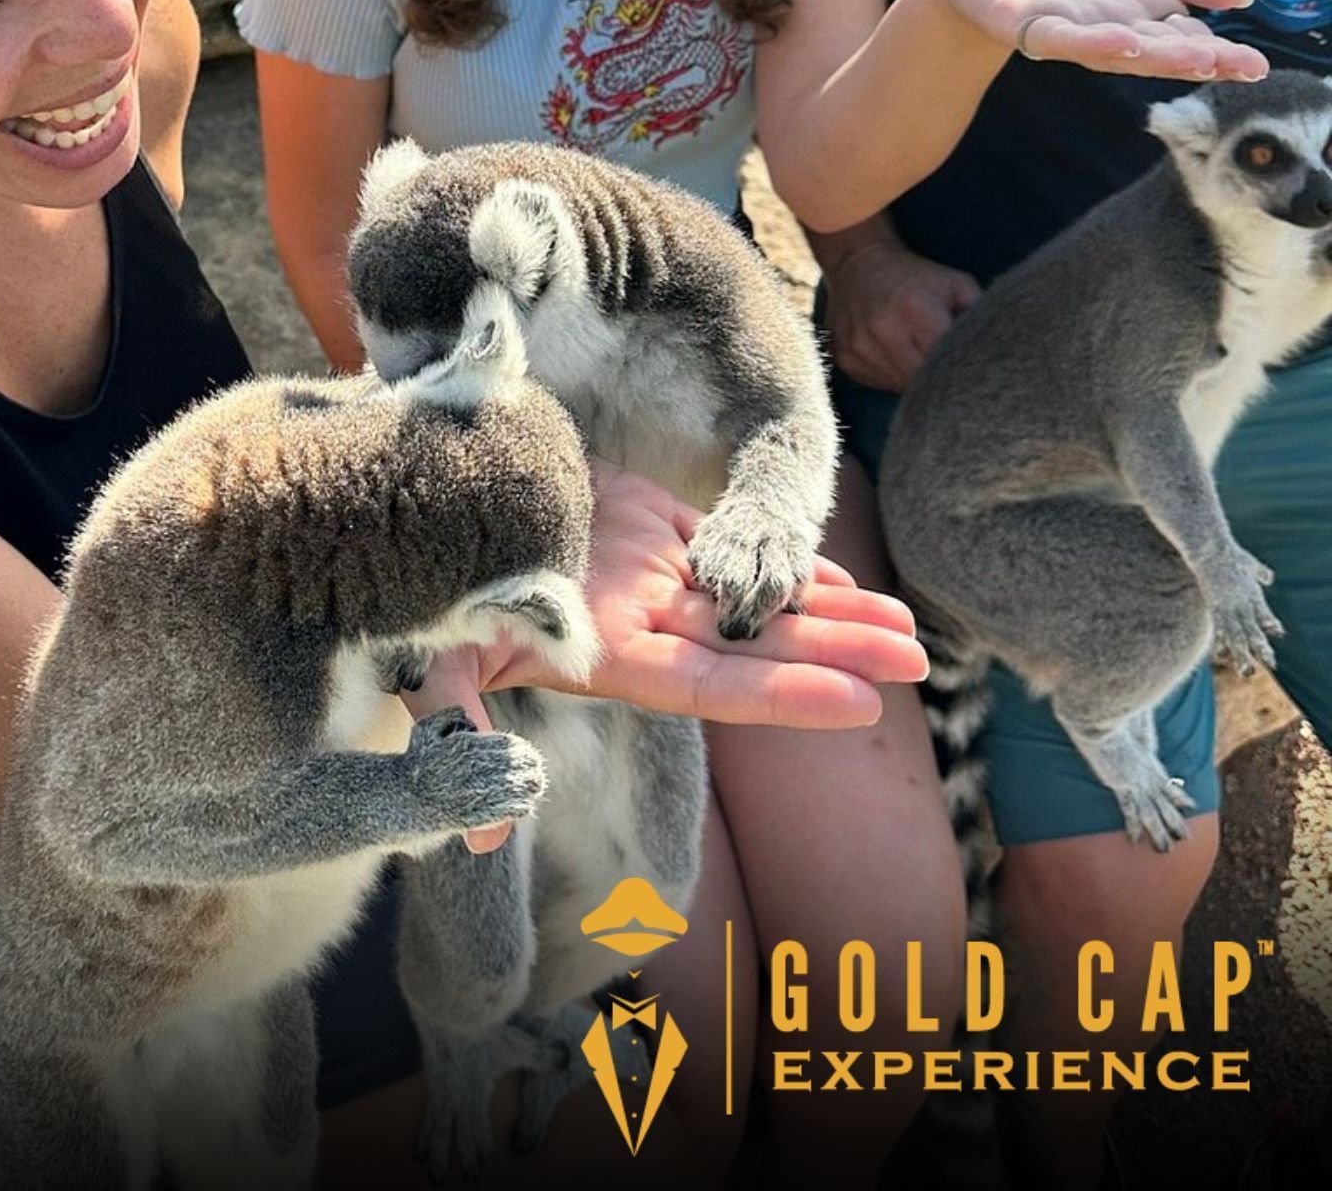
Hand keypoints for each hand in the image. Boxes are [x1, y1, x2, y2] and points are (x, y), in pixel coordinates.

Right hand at [402, 461, 928, 852]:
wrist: (429, 497)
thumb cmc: (424, 588)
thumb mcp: (433, 657)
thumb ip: (457, 729)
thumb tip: (476, 846)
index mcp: (604, 656)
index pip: (709, 685)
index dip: (781, 696)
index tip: (860, 705)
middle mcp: (641, 622)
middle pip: (754, 647)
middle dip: (835, 655)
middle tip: (919, 664)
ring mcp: (650, 571)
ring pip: (755, 597)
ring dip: (831, 613)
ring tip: (909, 632)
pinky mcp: (649, 518)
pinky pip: (730, 543)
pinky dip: (783, 559)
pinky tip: (843, 576)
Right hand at [822, 237, 980, 392]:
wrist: (857, 263)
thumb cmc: (915, 275)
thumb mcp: (956, 283)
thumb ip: (978, 315)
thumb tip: (998, 350)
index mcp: (916, 309)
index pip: (945, 361)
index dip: (958, 369)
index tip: (966, 369)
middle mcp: (884, 331)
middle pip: (921, 380)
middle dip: (936, 379)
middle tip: (945, 369)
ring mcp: (860, 347)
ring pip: (898, 386)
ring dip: (913, 380)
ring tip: (918, 356)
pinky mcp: (844, 357)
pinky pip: (877, 382)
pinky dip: (890, 376)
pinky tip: (894, 355)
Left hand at [937, 0, 1270, 80]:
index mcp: (1143, 17)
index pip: (1188, 38)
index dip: (1220, 53)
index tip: (1254, 65)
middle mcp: (1113, 33)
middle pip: (1162, 51)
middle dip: (1202, 60)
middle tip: (1242, 70)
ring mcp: (1075, 33)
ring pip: (1120, 51)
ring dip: (1158, 55)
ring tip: (1198, 57)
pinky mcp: (1033, 28)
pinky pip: (1067, 39)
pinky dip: (1096, 41)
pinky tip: (1126, 40)